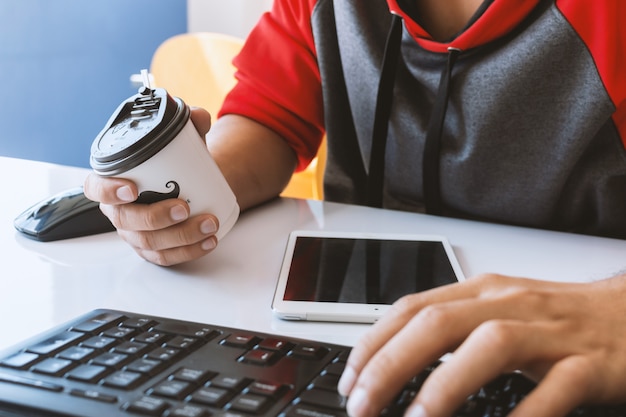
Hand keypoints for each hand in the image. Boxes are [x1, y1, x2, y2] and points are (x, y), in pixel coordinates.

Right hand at [83, 107, 219, 265]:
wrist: (192, 185)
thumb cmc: (176, 163)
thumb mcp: (182, 140)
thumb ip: (189, 123)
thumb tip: (197, 116)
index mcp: (113, 182)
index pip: (95, 188)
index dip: (107, 191)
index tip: (131, 188)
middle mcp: (119, 211)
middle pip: (127, 221)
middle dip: (155, 217)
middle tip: (183, 208)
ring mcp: (135, 234)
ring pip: (149, 243)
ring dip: (180, 236)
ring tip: (208, 223)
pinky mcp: (154, 251)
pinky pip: (167, 258)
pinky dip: (190, 251)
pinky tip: (209, 241)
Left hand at [337, 273, 625, 416]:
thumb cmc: (559, 318)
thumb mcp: (498, 312)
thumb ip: (453, 328)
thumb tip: (394, 357)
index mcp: (482, 292)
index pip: (412, 308)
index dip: (373, 344)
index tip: (349, 380)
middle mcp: (509, 304)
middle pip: (437, 324)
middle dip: (391, 365)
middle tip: (362, 405)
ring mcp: (550, 332)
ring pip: (488, 346)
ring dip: (443, 385)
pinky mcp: (589, 364)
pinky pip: (554, 390)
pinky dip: (523, 414)